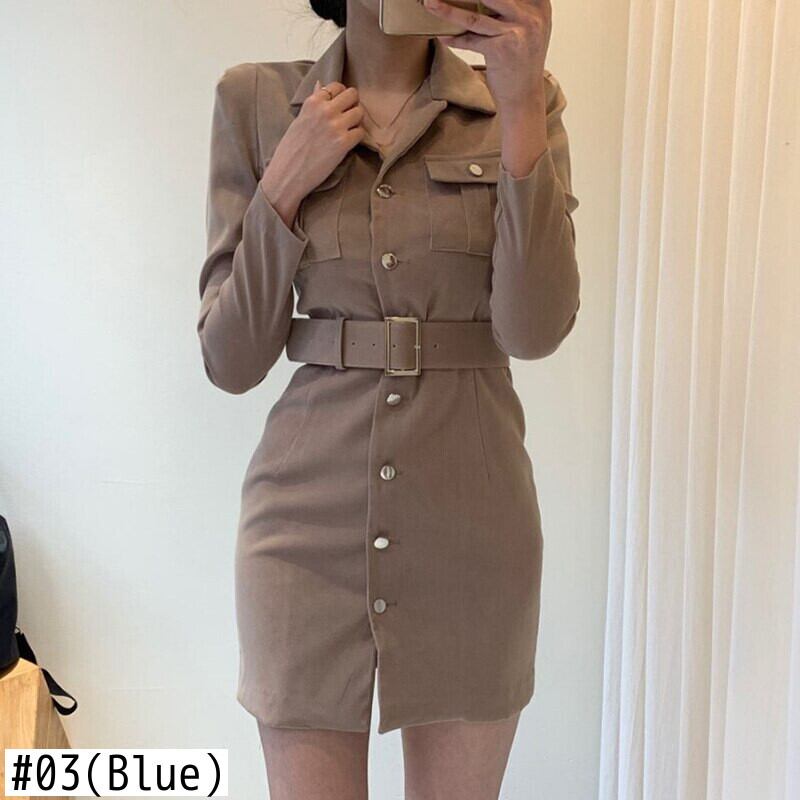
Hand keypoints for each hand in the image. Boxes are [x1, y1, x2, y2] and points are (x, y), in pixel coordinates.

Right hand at [260, 81, 364, 226]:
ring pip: (359, 113)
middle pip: (353, 95)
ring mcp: (336, 126)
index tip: (340, 106)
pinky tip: (348, 143)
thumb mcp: (299, 119)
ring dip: (356, 122)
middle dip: (352, 105)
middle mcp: (325, 110)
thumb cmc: (290, 149)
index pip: (337, 86)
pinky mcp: (343, 143)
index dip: (341, 96)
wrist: (288, 174)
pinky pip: (361, 132)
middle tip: (347, 118)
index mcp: (313, 102)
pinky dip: (357, 137)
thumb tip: (320, 85)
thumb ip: (313, 103)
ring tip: (347, 131)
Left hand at [423, 0, 550, 109]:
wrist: (525, 96)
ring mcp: (517, 32)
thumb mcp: (528, 29)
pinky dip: (454, 38)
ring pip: (474, 16)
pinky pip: (470, 40)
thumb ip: (515, 8)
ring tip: (430, 3)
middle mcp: (531, 16)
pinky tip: (441, 35)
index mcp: (539, 6)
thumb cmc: (522, 62)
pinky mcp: (501, 50)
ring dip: (448, 10)